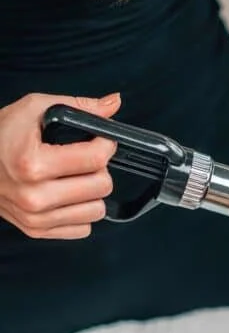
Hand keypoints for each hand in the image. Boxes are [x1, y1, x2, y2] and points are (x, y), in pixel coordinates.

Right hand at [0, 92, 119, 239]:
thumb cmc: (0, 136)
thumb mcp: (34, 109)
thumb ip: (78, 106)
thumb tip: (114, 102)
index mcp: (33, 163)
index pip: (95, 159)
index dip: (106, 144)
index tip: (101, 140)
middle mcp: (34, 196)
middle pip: (101, 186)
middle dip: (100, 169)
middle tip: (87, 160)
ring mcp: (35, 217)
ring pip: (96, 211)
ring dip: (93, 193)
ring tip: (77, 178)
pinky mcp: (37, 230)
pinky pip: (83, 229)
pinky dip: (81, 213)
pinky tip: (68, 196)